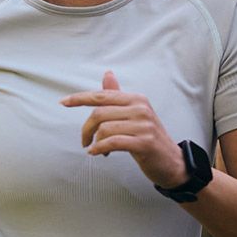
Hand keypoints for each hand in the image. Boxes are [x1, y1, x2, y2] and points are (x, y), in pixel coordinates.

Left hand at [60, 71, 187, 187]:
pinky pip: (113, 142)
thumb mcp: (135, 114)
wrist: (173, 162)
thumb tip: (107, 74)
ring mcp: (144, 125)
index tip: (63, 102)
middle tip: (84, 140)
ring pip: (104, 128)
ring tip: (97, 149)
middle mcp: (141, 108)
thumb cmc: (149, 138)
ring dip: (94, 142)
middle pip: (99, 113)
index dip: (80, 98)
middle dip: (86, 129)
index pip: (102, 95)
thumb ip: (118, 96)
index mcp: (136, 99)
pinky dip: (100, 148)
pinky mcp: (144, 142)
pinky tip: (98, 153)